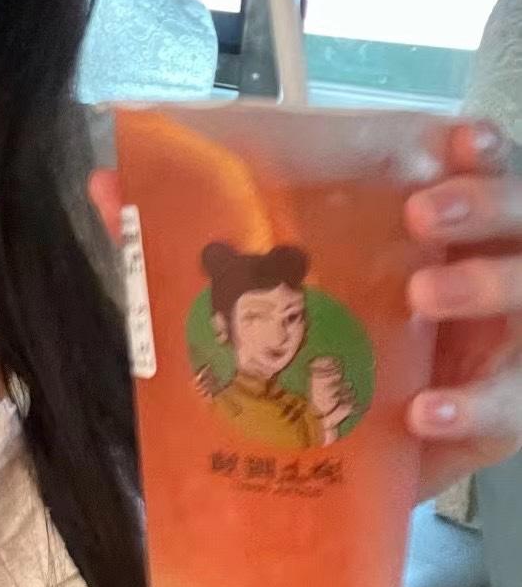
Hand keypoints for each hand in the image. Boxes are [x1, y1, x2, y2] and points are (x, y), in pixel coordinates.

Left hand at [88, 121, 521, 502]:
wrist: (357, 449)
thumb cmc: (319, 342)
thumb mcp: (261, 286)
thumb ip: (187, 239)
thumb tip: (106, 188)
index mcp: (436, 221)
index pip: (479, 163)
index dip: (478, 149)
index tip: (455, 138)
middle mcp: (483, 263)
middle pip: (516, 212)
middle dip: (480, 204)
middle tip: (422, 215)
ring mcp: (505, 335)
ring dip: (482, 286)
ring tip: (423, 297)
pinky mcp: (502, 406)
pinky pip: (512, 404)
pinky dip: (473, 406)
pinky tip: (421, 411)